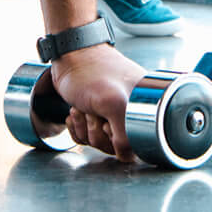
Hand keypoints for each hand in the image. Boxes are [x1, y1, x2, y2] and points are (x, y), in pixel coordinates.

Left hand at [51, 43, 146, 160]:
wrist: (68, 56)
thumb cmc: (91, 72)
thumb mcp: (113, 104)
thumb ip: (125, 135)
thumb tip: (127, 156)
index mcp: (143, 108)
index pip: (135, 144)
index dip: (117, 139)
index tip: (108, 123)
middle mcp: (129, 113)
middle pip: (113, 146)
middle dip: (97, 131)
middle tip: (95, 111)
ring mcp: (109, 115)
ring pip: (96, 142)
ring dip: (84, 126)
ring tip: (84, 106)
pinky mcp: (92, 116)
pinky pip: (84, 137)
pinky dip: (76, 127)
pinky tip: (76, 110)